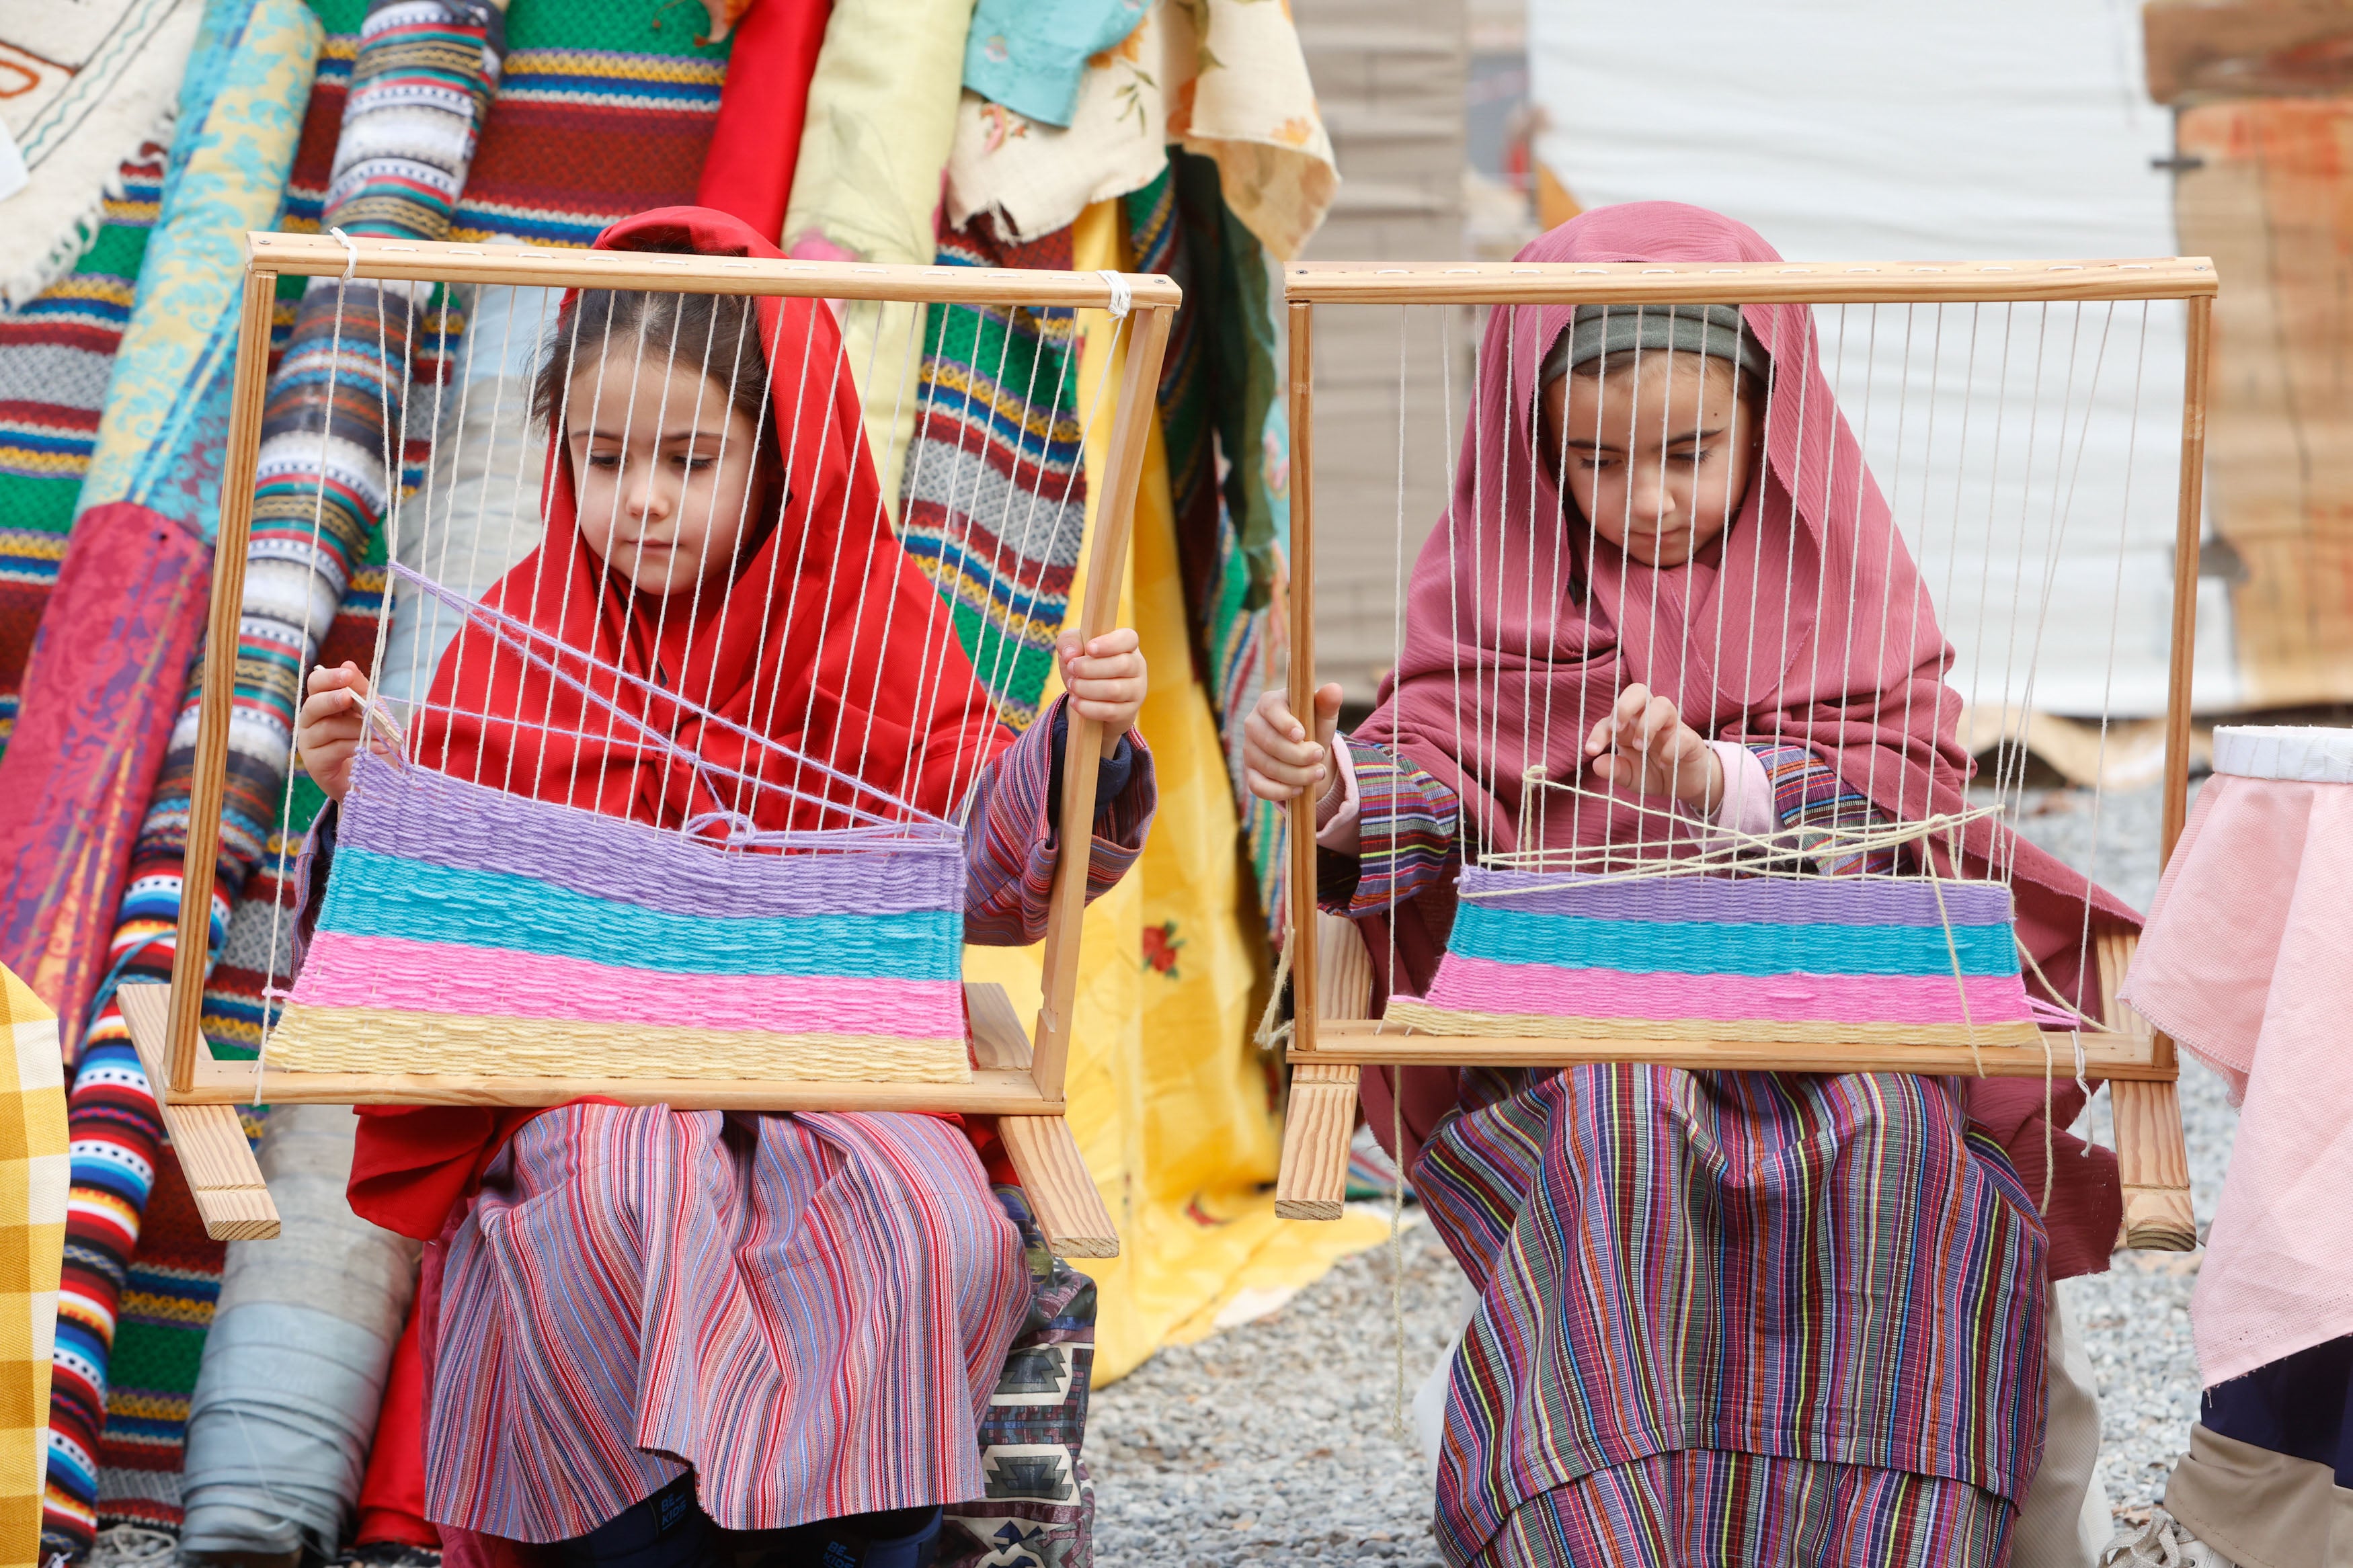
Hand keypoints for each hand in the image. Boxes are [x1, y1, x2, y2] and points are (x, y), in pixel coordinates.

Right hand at [297, 661, 382, 802]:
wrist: (374, 780)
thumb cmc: (371, 742)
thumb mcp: (374, 712)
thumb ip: (363, 691)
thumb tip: (348, 663)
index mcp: (324, 704)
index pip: (316, 684)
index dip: (329, 678)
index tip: (348, 675)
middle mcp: (310, 722)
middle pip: (313, 705)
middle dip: (331, 699)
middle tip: (348, 698)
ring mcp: (309, 743)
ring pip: (327, 728)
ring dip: (357, 728)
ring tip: (380, 734)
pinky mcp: (315, 764)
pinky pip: (334, 749)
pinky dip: (358, 746)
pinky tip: (378, 748)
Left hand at [1058, 628, 1146, 758]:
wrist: (1090, 698)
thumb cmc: (1084, 665)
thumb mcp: (1073, 649)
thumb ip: (1068, 642)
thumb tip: (1070, 655)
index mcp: (1127, 644)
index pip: (1128, 639)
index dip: (1110, 643)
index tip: (1089, 648)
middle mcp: (1138, 665)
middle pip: (1122, 665)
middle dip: (1091, 668)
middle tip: (1072, 668)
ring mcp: (1137, 690)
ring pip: (1115, 690)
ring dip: (1087, 688)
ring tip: (1073, 686)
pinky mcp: (1130, 711)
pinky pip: (1111, 712)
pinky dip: (1089, 708)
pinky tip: (1076, 702)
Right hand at [1242, 682, 1342, 802]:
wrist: (1306, 752)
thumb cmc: (1313, 726)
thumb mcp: (1323, 715)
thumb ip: (1327, 702)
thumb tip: (1334, 689)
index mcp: (1269, 703)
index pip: (1270, 709)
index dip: (1285, 723)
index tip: (1302, 735)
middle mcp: (1253, 724)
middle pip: (1270, 742)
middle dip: (1298, 754)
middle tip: (1320, 755)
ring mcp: (1248, 750)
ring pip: (1268, 766)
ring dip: (1296, 774)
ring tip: (1318, 773)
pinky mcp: (1250, 773)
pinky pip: (1259, 787)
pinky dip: (1280, 792)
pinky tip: (1299, 789)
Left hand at [1583, 683, 1723, 812]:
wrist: (1685, 784)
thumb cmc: (1655, 772)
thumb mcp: (1631, 776)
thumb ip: (1616, 770)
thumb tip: (1597, 764)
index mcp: (1631, 725)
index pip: (1611, 717)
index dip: (1599, 731)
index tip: (1591, 750)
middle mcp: (1650, 718)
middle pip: (1638, 691)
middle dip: (1624, 706)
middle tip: (1618, 731)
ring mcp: (1672, 726)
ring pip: (1662, 704)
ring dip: (1647, 725)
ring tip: (1641, 748)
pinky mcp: (1690, 739)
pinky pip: (1682, 735)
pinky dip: (1671, 750)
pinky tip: (1664, 764)